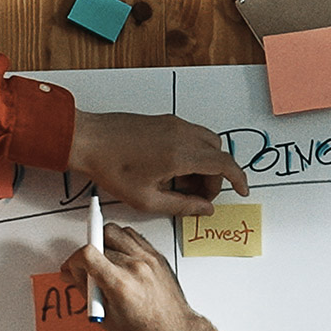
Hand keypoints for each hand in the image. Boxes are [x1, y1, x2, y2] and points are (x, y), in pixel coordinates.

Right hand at [60, 224, 211, 330]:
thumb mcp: (107, 317)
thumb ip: (86, 291)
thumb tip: (72, 275)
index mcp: (121, 283)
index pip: (88, 253)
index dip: (74, 260)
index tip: (74, 268)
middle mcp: (136, 266)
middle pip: (100, 240)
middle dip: (87, 255)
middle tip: (87, 269)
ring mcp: (148, 258)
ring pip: (116, 231)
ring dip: (103, 241)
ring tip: (103, 260)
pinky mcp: (156, 255)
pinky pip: (132, 235)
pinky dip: (121, 241)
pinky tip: (118, 255)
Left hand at [68, 110, 249, 216]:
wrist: (88, 139)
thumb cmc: (111, 167)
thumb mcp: (147, 199)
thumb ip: (182, 206)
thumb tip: (204, 210)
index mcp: (181, 154)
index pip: (225, 164)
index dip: (239, 179)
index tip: (242, 190)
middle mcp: (182, 134)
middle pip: (218, 154)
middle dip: (215, 178)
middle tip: (198, 197)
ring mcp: (174, 124)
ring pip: (206, 144)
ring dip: (204, 165)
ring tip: (182, 184)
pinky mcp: (165, 120)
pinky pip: (191, 136)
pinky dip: (192, 153)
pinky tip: (172, 169)